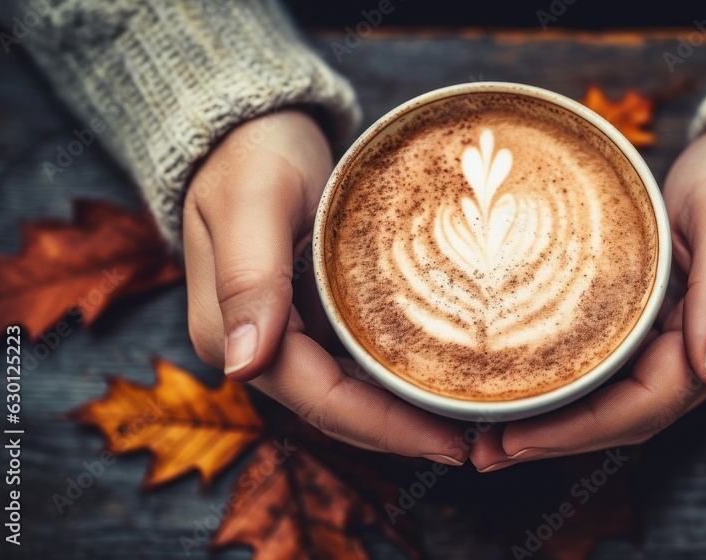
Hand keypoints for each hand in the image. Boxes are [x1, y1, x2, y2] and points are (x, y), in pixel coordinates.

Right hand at [182, 110, 466, 464]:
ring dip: (401, 413)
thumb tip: (243, 368)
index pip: (319, 401)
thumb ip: (248, 279)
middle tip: (475, 440)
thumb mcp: (251, 203)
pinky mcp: (305, 318)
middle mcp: (254, 347)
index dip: (384, 429)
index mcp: (230, 333)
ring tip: (468, 419)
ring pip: (346, 394)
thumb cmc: (249, 155)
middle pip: (336, 410)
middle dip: (402, 432)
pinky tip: (435, 376)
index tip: (447, 442)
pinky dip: (392, 377)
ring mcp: (280, 336)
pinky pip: (351, 363)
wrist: (247, 129)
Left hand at [470, 123, 705, 470]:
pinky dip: (568, 387)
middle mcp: (699, 354)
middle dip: (554, 440)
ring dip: (555, 424)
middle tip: (484, 451)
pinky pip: (610, 369)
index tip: (518, 440)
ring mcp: (677, 342)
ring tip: (491, 436)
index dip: (579, 431)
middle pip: (622, 418)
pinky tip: (528, 389)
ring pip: (613, 402)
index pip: (645, 408)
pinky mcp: (656, 322)